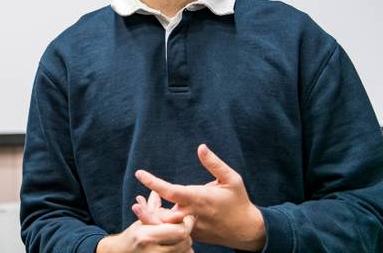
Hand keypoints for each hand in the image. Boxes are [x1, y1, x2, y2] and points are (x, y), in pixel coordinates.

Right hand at [96, 217, 194, 252]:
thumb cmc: (133, 236)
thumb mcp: (141, 222)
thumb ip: (155, 211)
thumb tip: (159, 195)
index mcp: (147, 236)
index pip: (179, 231)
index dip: (187, 223)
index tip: (188, 217)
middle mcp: (153, 251)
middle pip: (185, 242)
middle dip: (187, 233)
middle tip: (184, 227)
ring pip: (187, 251)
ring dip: (185, 244)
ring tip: (179, 238)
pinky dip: (182, 252)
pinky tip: (176, 247)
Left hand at [134, 144, 265, 250]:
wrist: (246, 230)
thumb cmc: (238, 201)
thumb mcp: (232, 179)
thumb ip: (215, 164)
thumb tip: (201, 147)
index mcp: (199, 198)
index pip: (171, 191)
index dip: (153, 182)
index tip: (139, 173)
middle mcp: (192, 214)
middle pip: (162, 214)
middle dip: (147, 209)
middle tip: (137, 202)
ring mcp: (192, 227)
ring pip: (166, 225)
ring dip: (153, 216)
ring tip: (141, 206)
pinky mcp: (193, 236)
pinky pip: (173, 232)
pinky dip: (162, 224)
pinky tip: (155, 215)